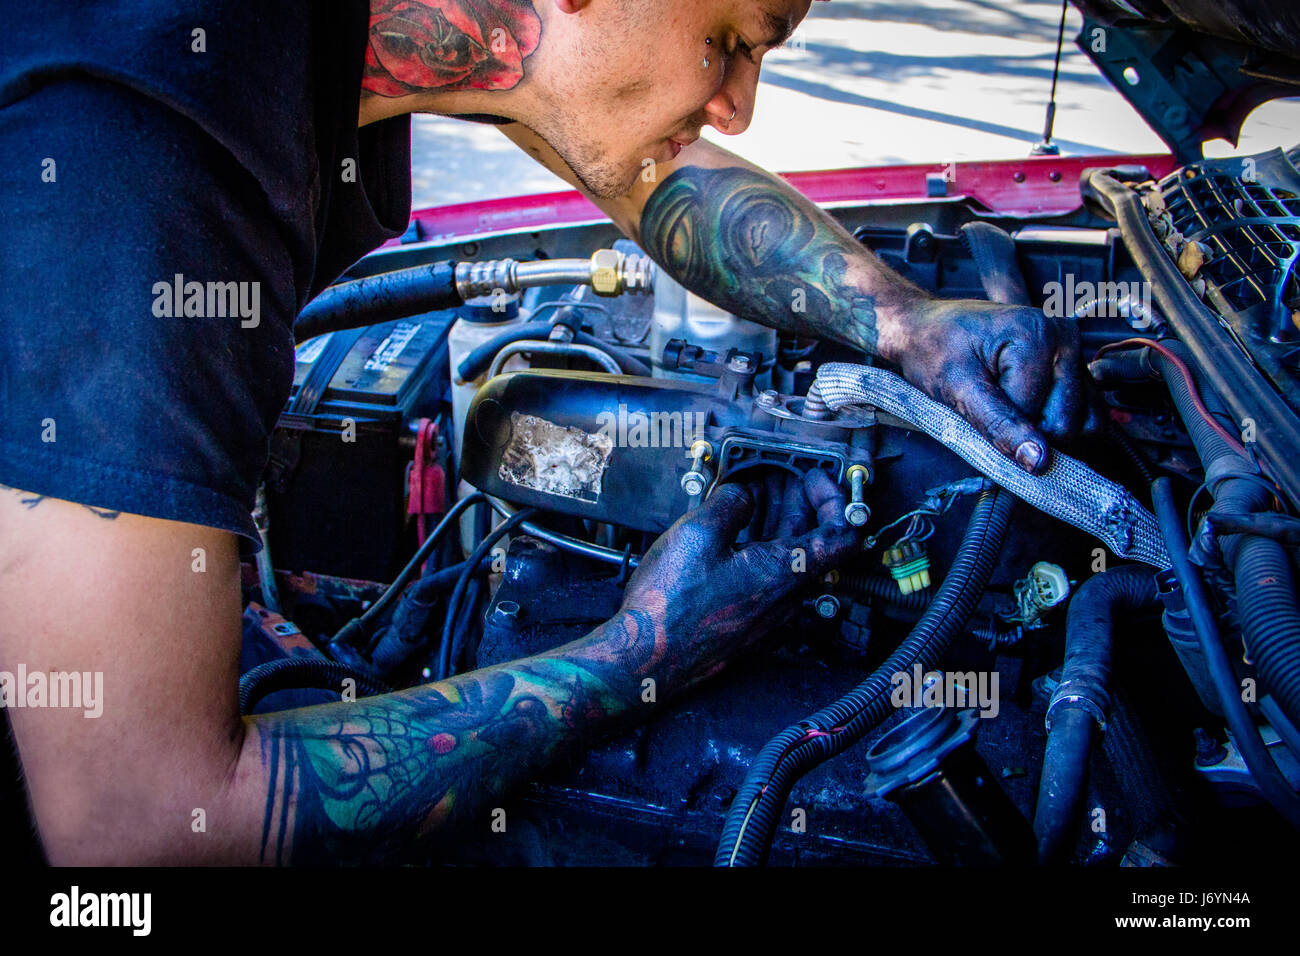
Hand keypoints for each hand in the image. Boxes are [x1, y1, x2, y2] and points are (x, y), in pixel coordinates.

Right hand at [618, 469, 858, 686]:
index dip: (835, 498)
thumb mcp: (697, 534)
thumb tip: (743, 495)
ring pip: (789, 561)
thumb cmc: (668, 607)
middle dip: (798, 503)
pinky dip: (760, 550)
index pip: (844, 536)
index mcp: (784, 573)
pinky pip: (770, 581)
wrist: (645, 659)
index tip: (814, 479)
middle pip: (815, 543)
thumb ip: (730, 504)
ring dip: (776, 524)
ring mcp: (770, 617)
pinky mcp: (751, 627)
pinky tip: (734, 537)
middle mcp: (786, 600)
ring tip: (751, 500)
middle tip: (778, 479)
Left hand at [885, 298, 1083, 472]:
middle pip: (1066, 422)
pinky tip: (1030, 420)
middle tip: (989, 407)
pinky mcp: (1075, 371)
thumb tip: (1039, 462)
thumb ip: (998, 424)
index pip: (1035, 415)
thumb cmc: (934, 349)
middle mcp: (1066, 339)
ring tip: (1007, 410)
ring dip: (1046, 434)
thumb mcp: (955, 387)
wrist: (926, 328)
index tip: (973, 404)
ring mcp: (1074, 355)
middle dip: (1026, 431)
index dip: (1001, 424)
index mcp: (1038, 334)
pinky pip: (1088, 417)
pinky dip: (1060, 430)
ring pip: (1084, 424)